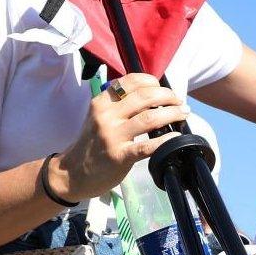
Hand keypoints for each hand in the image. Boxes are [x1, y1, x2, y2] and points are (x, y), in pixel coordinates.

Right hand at [50, 73, 188, 200]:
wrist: (73, 173)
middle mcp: (106, 116)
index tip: (163, 88)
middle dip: (168, 96)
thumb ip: (120, 105)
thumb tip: (153, 96)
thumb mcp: (100, 116)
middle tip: (179, 102)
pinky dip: (165, 140)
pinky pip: (147, 146)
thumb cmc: (92, 143)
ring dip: (172, 114)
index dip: (152, 81)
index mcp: (102, 102)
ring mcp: (112, 136)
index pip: (130, 81)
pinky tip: (175, 137)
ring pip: (149, 118)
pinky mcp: (119, 156)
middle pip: (145, 97)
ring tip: (182, 114)